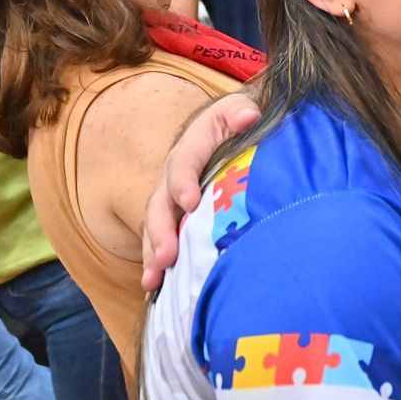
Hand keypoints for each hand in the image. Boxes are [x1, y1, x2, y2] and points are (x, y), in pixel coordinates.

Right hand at [140, 93, 260, 290]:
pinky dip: (159, 263)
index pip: (183, 164)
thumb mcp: (238, 110)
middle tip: (166, 255)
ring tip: (152, 281)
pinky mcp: (177, 217)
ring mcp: (172, 199)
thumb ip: (240, 112)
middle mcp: (174, 175)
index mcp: (190, 147)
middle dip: (161, 231)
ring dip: (152, 254)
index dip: (183, 183)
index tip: (190, 202)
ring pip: (155, 227)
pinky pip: (163, 240)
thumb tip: (248, 116)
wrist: (232, 126)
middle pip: (160, 204)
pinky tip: (159, 289)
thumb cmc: (238, 121)